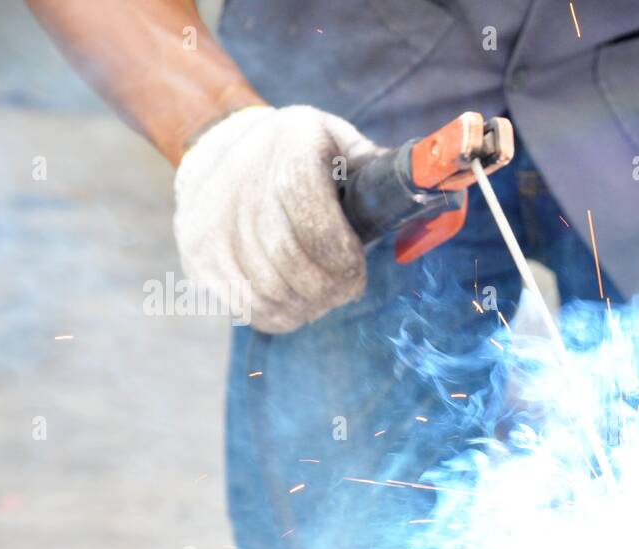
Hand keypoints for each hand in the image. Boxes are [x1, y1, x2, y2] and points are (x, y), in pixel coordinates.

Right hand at [172, 105, 383, 333]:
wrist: (219, 146)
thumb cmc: (304, 153)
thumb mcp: (344, 146)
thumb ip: (385, 176)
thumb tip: (441, 195)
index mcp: (290, 142)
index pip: (307, 206)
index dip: (338, 252)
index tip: (356, 271)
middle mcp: (241, 176)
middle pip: (288, 257)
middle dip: (328, 287)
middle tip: (345, 291)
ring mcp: (210, 217)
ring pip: (266, 288)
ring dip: (305, 305)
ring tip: (322, 298)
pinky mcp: (196, 251)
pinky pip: (243, 305)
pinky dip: (277, 315)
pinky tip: (295, 305)